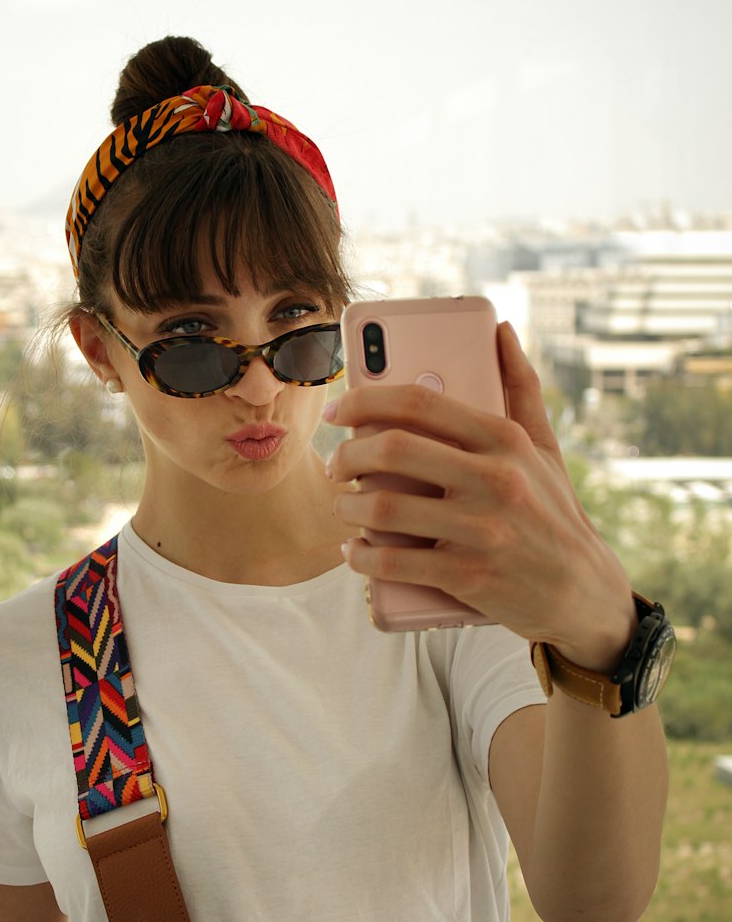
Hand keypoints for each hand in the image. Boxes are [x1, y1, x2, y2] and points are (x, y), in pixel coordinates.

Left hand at [325, 322, 635, 669]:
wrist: (585, 592)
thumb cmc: (555, 511)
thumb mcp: (545, 447)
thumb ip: (522, 386)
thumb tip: (501, 329)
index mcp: (506, 440)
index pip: (419, 402)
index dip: (364, 400)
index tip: (337, 411)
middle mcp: (495, 479)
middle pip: (393, 450)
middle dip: (347, 455)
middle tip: (336, 465)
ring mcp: (482, 529)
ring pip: (384, 508)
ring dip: (347, 507)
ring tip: (343, 507)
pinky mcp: (469, 577)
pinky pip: (394, 562)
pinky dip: (361, 557)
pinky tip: (354, 551)